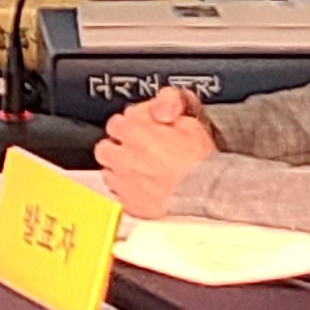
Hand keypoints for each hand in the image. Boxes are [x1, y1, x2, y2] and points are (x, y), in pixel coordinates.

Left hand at [92, 91, 218, 217]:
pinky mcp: (128, 203)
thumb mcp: (190, 120)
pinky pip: (116, 193)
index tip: (143, 130)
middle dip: (119, 147)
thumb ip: (168, 106)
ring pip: (107, 169)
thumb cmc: (199, 161)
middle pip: (106, 146)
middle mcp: (123, 155)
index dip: (133, 125)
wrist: (204, 194)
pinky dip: (125, 189)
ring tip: (137, 169)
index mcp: (135, 130)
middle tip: (137, 150)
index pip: (118, 121)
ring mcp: (123, 180)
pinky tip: (141, 188)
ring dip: (118, 167)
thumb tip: (157, 108)